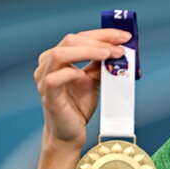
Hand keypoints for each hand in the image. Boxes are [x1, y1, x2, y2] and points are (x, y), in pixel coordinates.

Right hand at [34, 28, 131, 149]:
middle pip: (70, 40)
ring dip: (87, 51)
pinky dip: (72, 73)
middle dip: (98, 41)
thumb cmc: (78, 106)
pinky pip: (55, 79)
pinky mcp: (48, 96)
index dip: (102, 34)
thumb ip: (101, 65)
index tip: (124, 37)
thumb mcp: (93, 80)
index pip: (79, 37)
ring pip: (59, 54)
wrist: (70, 133)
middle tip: (119, 49)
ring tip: (107, 55)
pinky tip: (85, 74)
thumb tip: (119, 50)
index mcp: (58, 57)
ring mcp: (45, 79)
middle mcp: (48, 64)